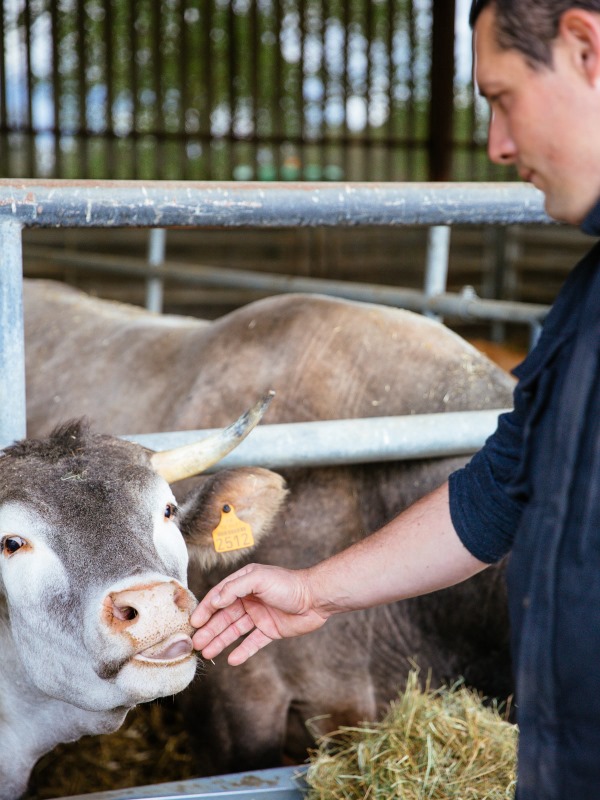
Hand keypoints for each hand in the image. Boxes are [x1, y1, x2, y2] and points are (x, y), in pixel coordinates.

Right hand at [191, 563, 327, 664]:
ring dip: (221, 641)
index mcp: (245, 583)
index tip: (194, 623)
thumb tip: (215, 601)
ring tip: (207, 653)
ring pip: (235, 630)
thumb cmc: (288, 584)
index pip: (219, 597)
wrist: (316, 598)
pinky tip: (232, 660)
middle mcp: (250, 599)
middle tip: (196, 644)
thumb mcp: (258, 579)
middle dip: (210, 630)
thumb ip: (235, 588)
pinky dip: (242, 651)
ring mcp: (260, 615)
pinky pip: (253, 642)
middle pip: (225, 616)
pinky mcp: (270, 630)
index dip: (206, 609)